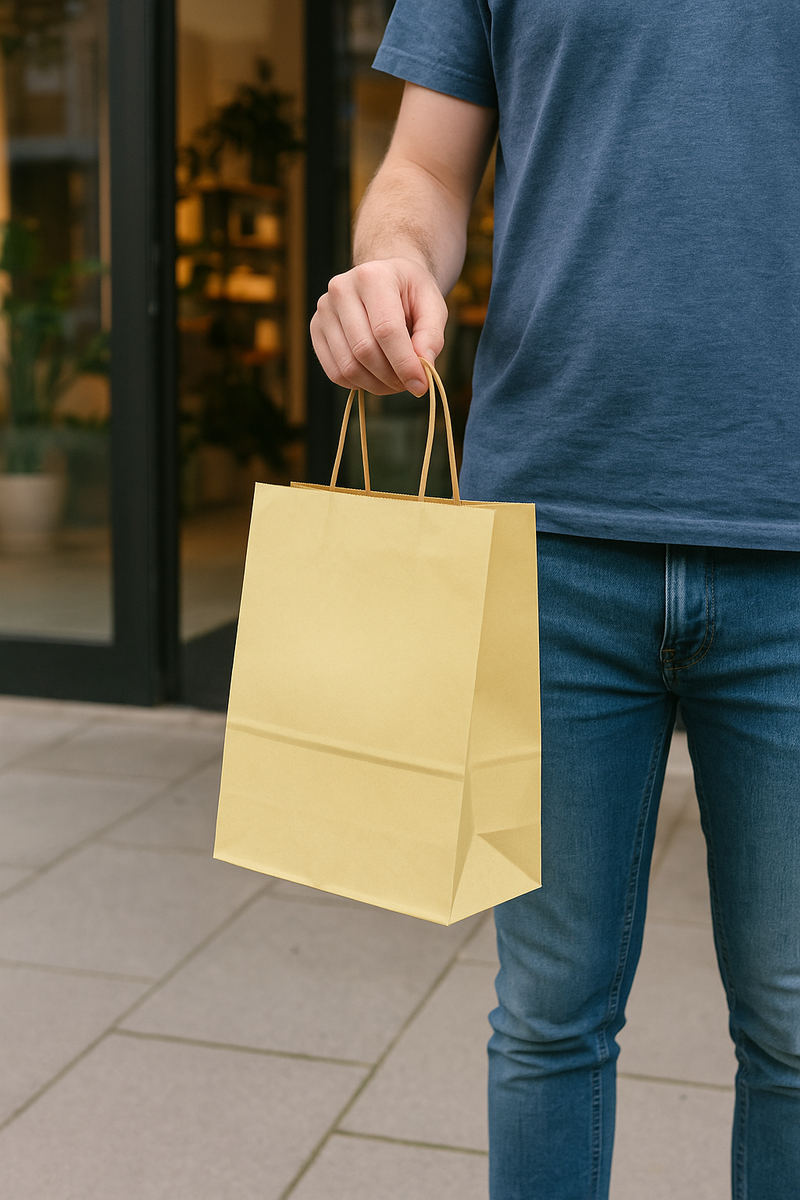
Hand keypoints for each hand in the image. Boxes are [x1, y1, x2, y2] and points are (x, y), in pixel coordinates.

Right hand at [310, 257, 447, 395]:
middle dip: (391, 377)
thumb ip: (431, 336)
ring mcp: (324, 310)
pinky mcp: (315, 329)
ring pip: (348, 367)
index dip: (404, 363)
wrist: (384, 279)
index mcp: (373, 277)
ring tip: (395, 381)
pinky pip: (335, 372)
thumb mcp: (433, 306)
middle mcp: (341, 289)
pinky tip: (375, 377)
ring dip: (376, 385)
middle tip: (409, 384)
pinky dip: (358, 384)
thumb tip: (422, 369)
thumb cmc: (410, 293)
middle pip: (364, 350)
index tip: (420, 384)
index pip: (386, 330)